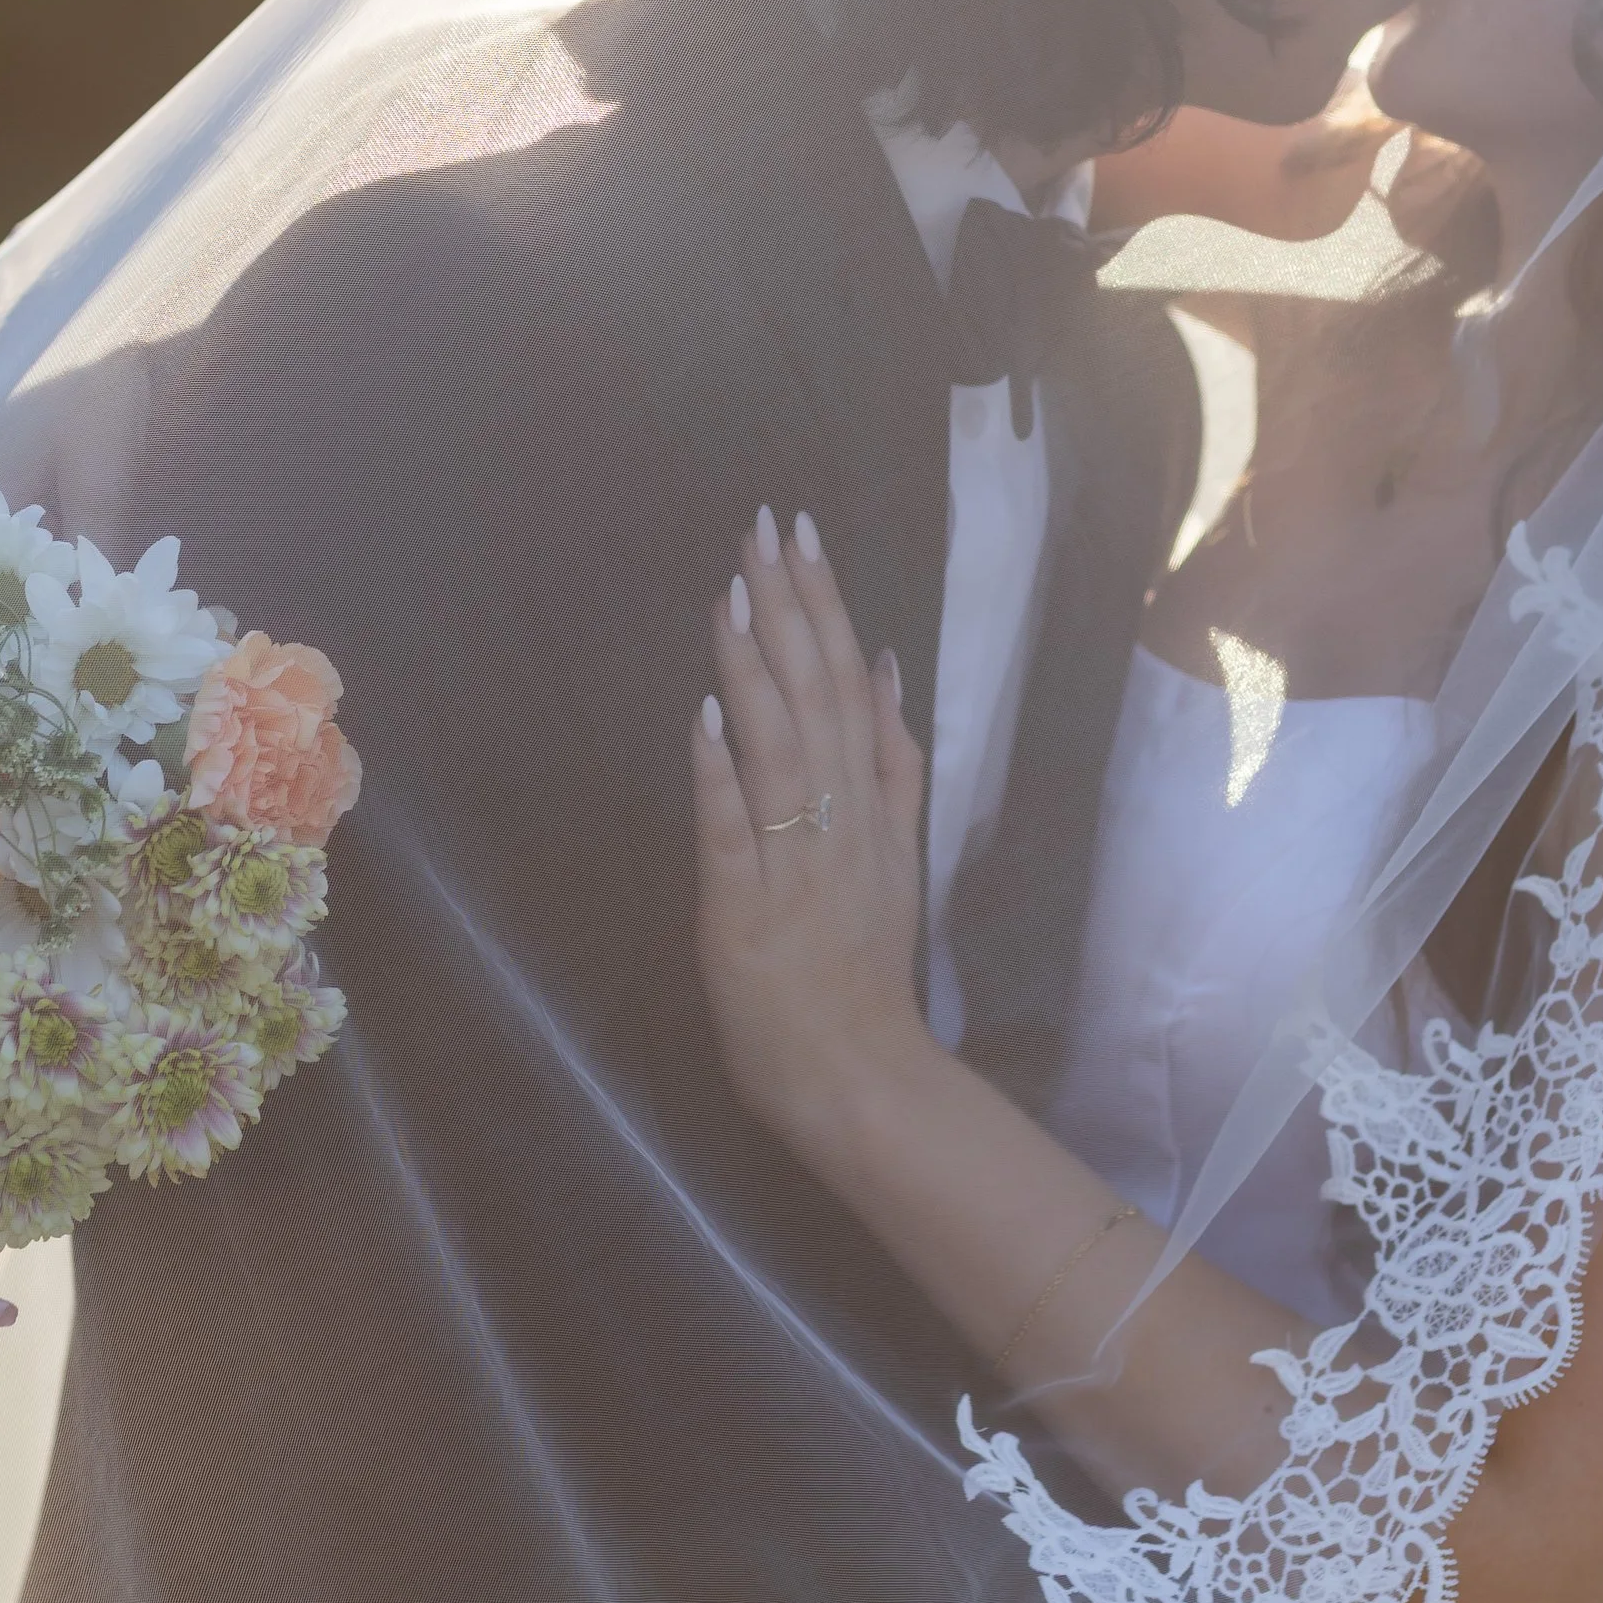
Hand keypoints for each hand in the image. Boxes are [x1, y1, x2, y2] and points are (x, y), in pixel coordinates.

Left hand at [691, 508, 930, 1163]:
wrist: (862, 1076)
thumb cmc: (865, 968)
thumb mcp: (899, 852)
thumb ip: (895, 760)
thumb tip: (888, 661)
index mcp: (870, 802)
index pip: (846, 680)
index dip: (821, 602)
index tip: (798, 531)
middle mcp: (838, 819)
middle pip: (815, 696)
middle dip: (787, 606)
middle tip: (763, 527)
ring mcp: (793, 864)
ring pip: (778, 749)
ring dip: (754, 668)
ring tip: (732, 593)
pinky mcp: (746, 914)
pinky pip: (733, 835)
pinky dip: (720, 774)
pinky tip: (703, 716)